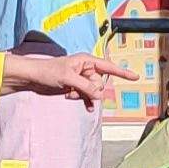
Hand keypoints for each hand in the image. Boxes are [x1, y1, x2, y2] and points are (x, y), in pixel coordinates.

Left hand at [7, 52, 136, 103]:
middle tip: (76, 89)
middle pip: (100, 83)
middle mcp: (86, 69)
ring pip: (93, 91)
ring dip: (85, 96)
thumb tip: (99, 95)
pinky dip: (86, 101)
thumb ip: (85, 86)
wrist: (33, 78)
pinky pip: (87, 96)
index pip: (108, 67)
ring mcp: (81, 79)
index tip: (135, 77)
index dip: (122, 72)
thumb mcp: (68, 78)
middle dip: (91, 89)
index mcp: (86, 61)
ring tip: (71, 94)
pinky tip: (84, 106)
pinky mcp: (75, 88)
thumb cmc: (48, 71)